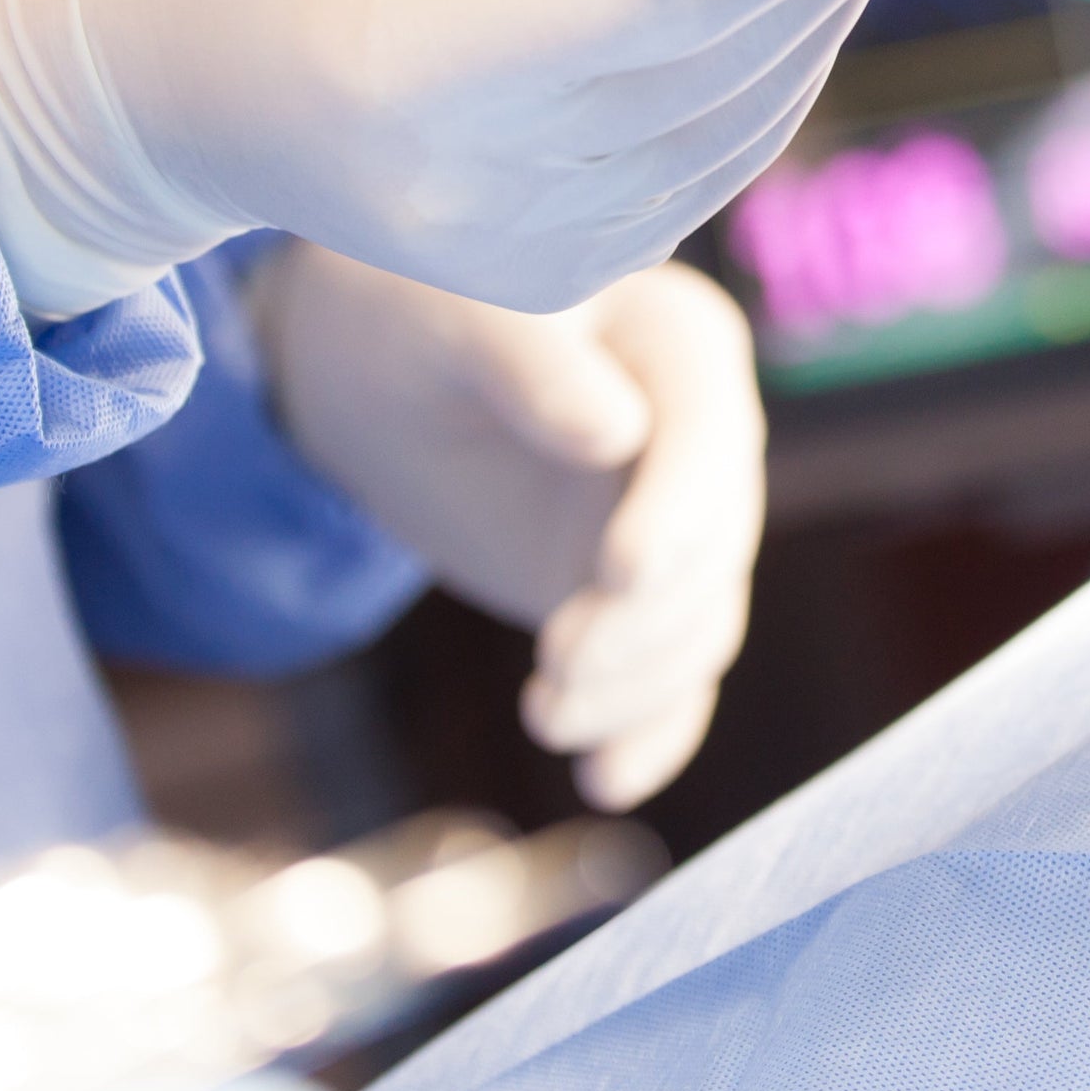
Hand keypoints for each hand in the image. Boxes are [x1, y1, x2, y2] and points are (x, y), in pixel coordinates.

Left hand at [254, 247, 763, 813]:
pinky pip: (669, 678)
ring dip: (634, 686)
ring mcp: (676, 526)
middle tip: (555, 664)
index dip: (675, 508)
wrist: (374, 373)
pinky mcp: (636, 601)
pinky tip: (604, 780)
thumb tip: (613, 434)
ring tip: (545, 718)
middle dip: (643, 619)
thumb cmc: (419, 310)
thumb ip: (533, 364)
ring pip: (697, 625)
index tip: (616, 572)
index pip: (708, 436)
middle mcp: (703, 440)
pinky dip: (648, 733)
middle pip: (715, 549)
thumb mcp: (459, 316)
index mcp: (682, 345)